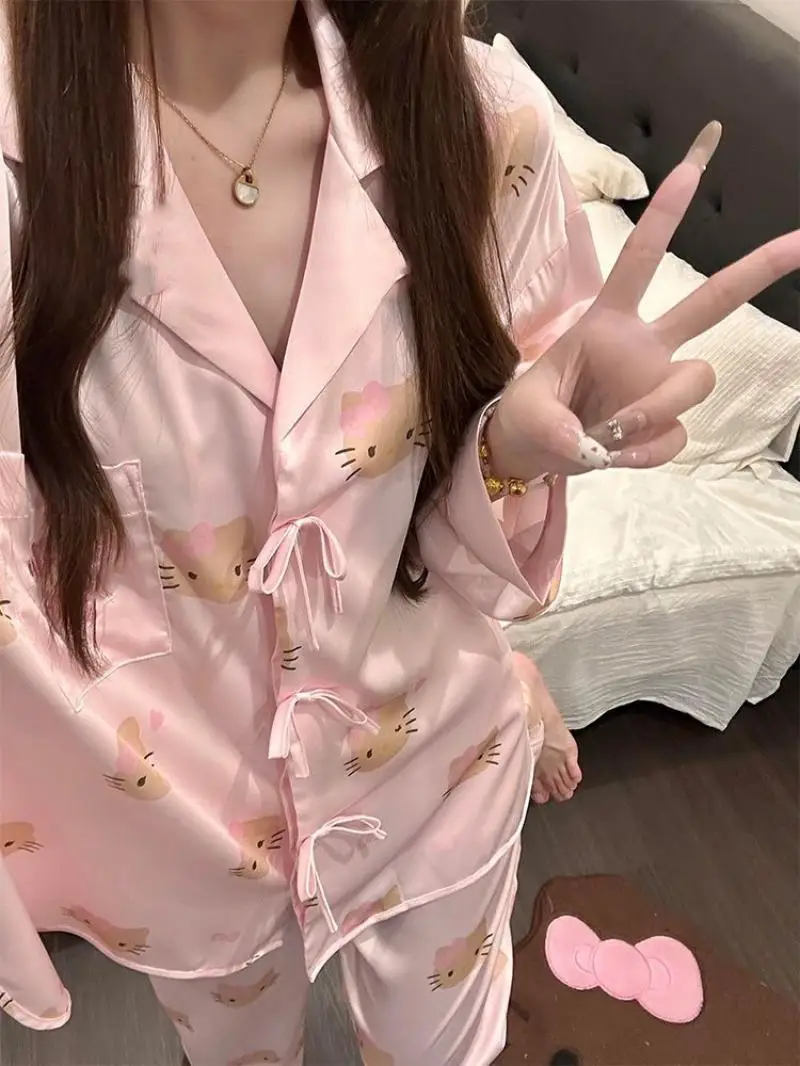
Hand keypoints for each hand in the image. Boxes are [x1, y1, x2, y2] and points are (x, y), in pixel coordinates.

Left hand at [489, 122, 799, 479]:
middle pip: (710, 302)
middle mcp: (644, 346)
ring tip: (610, 434)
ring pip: (698, 379)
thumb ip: (556, 427)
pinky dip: (647, 452)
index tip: (689, 167)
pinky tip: (615, 457)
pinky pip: (676, 435)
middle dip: (756, 269)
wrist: (533, 454)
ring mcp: (658, 384)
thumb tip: (591, 445)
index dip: (663, 217)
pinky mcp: (664, 425)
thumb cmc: (527, 417)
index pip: (639, 261)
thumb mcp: (525, 414)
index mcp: (607, 322)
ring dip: (658, 408)